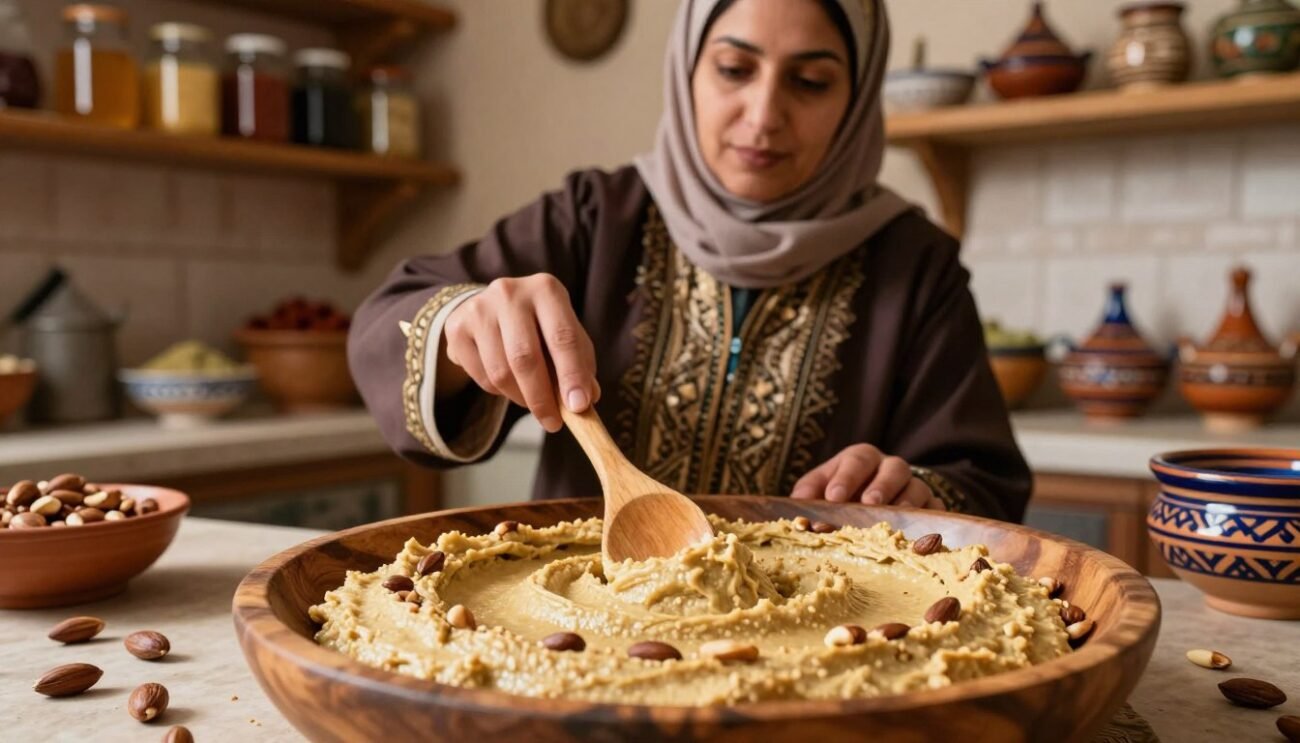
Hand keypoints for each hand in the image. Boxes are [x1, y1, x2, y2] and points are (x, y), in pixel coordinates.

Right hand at [439, 274, 599, 432]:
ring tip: (532, 401)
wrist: (494, 309)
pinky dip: (499, 391)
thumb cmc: (540, 326)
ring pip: (500, 372)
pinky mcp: (457, 328)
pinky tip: (509, 383)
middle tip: (553, 423)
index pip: (562, 337)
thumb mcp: (566, 336)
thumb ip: (580, 365)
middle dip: (541, 398)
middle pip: (525, 358)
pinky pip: (481, 377)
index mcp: (546, 289)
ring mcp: (479, 308)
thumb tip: (584, 401)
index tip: (579, 407)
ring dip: (520, 398)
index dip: (571, 375)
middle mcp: (510, 293)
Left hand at [790, 444, 944, 509]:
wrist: (870, 505)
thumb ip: (809, 494)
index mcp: (862, 459)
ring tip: (891, 520)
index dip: (846, 477)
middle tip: (869, 504)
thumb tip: (801, 512)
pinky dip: (930, 522)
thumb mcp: (820, 489)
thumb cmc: (840, 496)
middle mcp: (891, 469)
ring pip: (918, 488)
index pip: (858, 459)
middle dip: (882, 486)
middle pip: (894, 468)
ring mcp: (915, 487)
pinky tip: (920, 536)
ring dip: (906, 504)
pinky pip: (935, 512)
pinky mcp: (931, 508)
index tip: (834, 497)